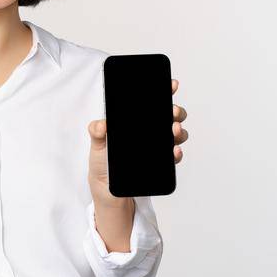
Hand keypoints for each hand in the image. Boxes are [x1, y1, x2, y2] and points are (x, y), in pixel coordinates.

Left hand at [88, 78, 188, 204]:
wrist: (108, 191)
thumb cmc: (103, 164)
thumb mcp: (97, 144)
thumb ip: (97, 131)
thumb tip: (102, 124)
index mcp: (135, 123)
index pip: (152, 104)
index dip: (164, 92)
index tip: (171, 84)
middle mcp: (149, 133)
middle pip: (170, 116)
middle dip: (175, 111)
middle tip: (172, 112)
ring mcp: (157, 148)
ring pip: (176, 134)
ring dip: (179, 131)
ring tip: (173, 131)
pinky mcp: (161, 164)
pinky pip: (174, 156)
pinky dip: (177, 153)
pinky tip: (174, 151)